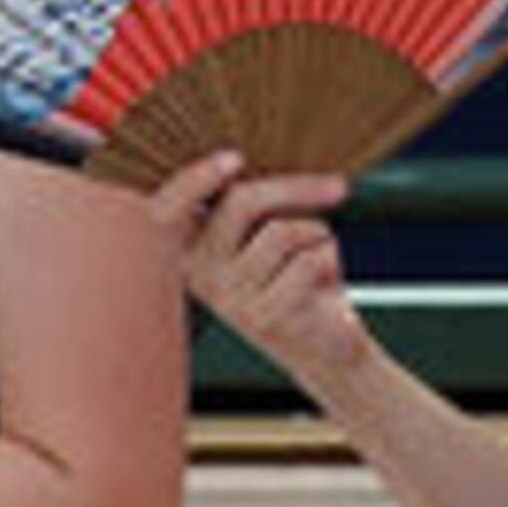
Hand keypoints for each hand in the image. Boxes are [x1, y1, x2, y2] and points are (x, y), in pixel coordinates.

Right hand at [147, 151, 371, 395]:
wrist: (325, 347)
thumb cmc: (297, 280)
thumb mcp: (267, 238)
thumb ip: (251, 207)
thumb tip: (253, 164)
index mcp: (191, 249)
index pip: (169, 210)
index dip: (194, 181)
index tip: (232, 159)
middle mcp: (202, 274)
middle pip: (242, 203)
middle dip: (296, 188)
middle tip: (337, 188)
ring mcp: (231, 297)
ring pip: (281, 231)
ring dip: (317, 234)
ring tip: (317, 257)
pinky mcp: (264, 316)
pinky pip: (307, 261)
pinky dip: (330, 260)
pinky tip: (326, 283)